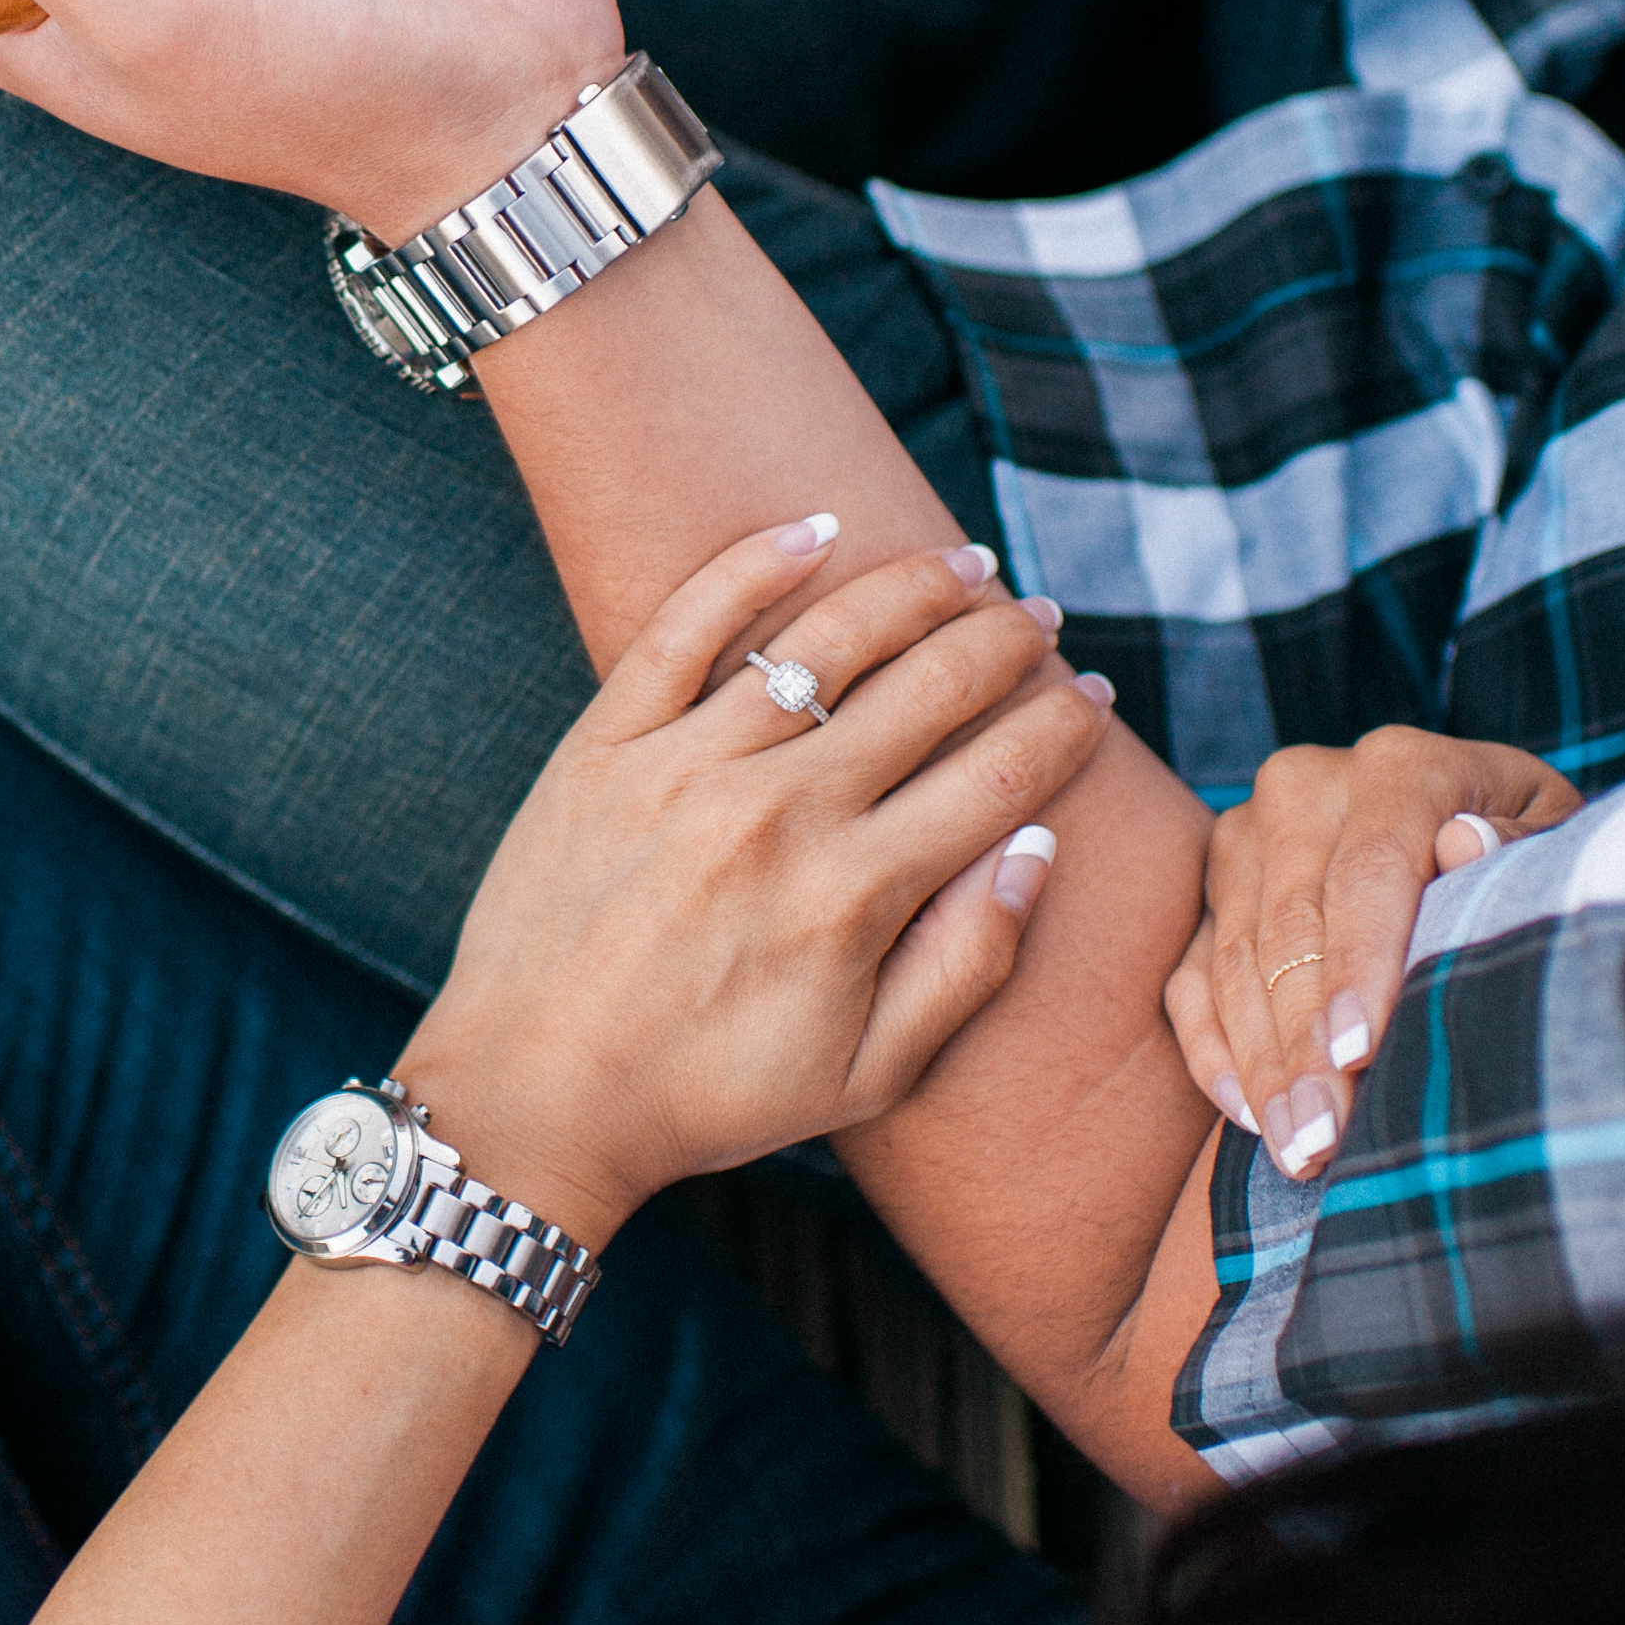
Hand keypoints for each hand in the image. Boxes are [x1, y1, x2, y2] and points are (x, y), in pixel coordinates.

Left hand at [393, 519, 1114, 1244]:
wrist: (533, 1089)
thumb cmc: (705, 1094)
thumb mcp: (865, 1074)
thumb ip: (966, 965)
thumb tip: (1037, 849)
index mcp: (855, 895)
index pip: (997, 780)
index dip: (1060, 730)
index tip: (1091, 697)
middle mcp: (779, 813)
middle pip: (928, 690)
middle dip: (1005, 644)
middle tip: (1042, 619)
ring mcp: (686, 767)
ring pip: (824, 642)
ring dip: (911, 589)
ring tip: (964, 564)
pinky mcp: (605, 742)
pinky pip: (684, 627)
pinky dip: (753, 566)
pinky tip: (814, 530)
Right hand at [1159, 728, 1578, 1180]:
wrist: (1465, 818)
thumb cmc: (1525, 847)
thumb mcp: (1554, 836)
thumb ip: (1519, 846)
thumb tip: (1468, 844)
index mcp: (1397, 766)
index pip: (1368, 870)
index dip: (1361, 964)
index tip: (1359, 1052)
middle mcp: (1304, 787)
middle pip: (1292, 927)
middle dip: (1307, 1044)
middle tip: (1326, 1139)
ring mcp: (1245, 838)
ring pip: (1239, 963)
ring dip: (1264, 1065)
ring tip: (1299, 1149)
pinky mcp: (1212, 891)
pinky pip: (1192, 980)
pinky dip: (1214, 1051)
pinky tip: (1253, 1116)